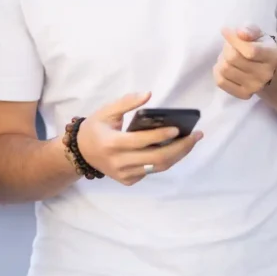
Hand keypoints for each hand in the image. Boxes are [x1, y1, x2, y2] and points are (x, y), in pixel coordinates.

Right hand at [76, 92, 202, 186]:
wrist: (81, 152)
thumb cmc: (95, 128)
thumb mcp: (106, 111)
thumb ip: (127, 102)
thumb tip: (149, 94)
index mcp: (112, 143)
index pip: (141, 141)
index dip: (161, 135)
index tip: (178, 128)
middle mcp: (118, 162)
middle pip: (156, 158)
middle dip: (180, 148)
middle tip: (196, 136)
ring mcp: (124, 174)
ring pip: (157, 167)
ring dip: (178, 155)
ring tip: (191, 141)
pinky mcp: (128, 180)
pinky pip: (151, 171)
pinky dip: (165, 160)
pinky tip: (175, 148)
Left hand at [214, 25, 276, 99]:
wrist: (268, 72)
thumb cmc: (261, 48)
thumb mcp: (259, 34)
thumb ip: (250, 30)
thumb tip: (240, 33)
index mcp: (272, 57)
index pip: (250, 51)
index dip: (233, 39)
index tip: (225, 30)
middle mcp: (265, 74)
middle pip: (233, 58)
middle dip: (227, 47)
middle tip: (230, 45)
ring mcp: (254, 87)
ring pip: (224, 68)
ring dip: (222, 59)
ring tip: (229, 56)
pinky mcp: (244, 94)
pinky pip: (220, 81)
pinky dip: (218, 71)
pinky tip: (225, 66)